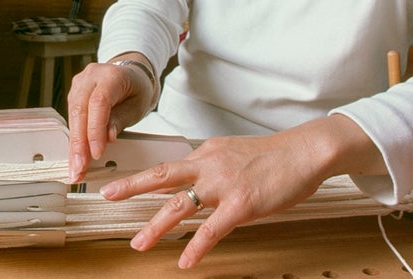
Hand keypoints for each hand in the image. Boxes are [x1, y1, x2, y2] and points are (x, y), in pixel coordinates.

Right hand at [67, 55, 155, 182]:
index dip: (95, 130)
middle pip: (80, 110)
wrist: (131, 76)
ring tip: (76, 169)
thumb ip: (121, 120)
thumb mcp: (137, 106)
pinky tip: (75, 157)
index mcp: (111, 75)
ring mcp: (79, 84)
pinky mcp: (74, 95)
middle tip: (79, 168)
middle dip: (78, 143)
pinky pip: (71, 118)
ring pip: (72, 116)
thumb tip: (107, 138)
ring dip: (74, 145)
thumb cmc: (136, 89)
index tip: (96, 153)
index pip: (99, 103)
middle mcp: (91, 77)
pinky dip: (74, 139)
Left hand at [98, 115, 384, 268]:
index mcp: (206, 153)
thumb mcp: (234, 153)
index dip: (142, 177)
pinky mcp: (241, 204)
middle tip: (108, 196)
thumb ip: (212, 165)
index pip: (168, 167)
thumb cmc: (274, 156)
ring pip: (180, 205)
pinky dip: (196, 247)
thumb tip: (195, 178)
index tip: (119, 184)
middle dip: (132, 187)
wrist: (305, 152)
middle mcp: (209, 166)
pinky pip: (212, 229)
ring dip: (156, 226)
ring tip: (139, 243)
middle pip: (162, 176)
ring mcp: (223, 185)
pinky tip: (185, 261)